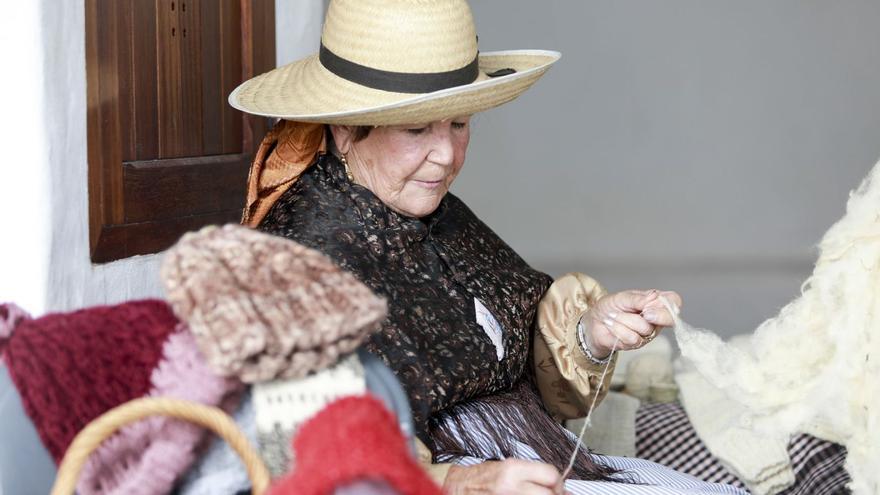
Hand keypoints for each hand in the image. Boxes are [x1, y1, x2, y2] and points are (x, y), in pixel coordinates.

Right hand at [442, 459, 568, 494]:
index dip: (559, 483)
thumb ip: (533, 475)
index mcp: (514, 469)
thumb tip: (559, 485)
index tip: (558, 487)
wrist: (460, 488)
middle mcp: (512, 485)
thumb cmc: (483, 477)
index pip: (551, 475)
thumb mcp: (509, 468)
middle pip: (549, 494)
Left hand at [582, 289, 682, 357]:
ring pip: (646, 328)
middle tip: (642, 312)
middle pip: (670, 319)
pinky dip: (619, 330)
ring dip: (625, 320)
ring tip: (615, 316)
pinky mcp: (637, 344)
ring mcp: (648, 332)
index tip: (651, 304)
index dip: (668, 304)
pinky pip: (633, 338)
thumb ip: (638, 298)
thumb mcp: (621, 297)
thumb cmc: (610, 307)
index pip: (674, 301)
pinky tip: (614, 327)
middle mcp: (655, 318)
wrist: (594, 322)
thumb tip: (654, 297)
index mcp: (654, 302)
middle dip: (654, 315)